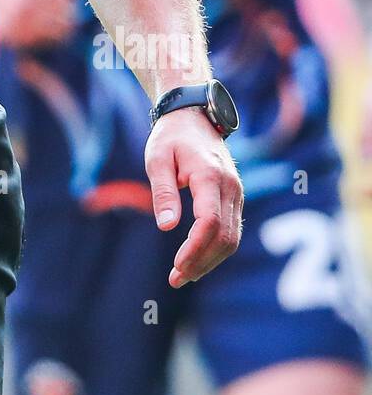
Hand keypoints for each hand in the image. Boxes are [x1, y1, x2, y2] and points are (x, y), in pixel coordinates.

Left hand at [144, 105, 242, 287]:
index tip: (176, 267)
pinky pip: (232, 230)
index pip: (210, 223)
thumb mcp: (157, 159)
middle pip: (225, 237)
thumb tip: (166, 227)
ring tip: (183, 275)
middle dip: (202, 262)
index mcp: (210, 176)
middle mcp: (230, 186)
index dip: (195, 249)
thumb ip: (163, 192)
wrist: (193, 116)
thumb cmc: (171, 137)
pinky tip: (197, 259)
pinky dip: (216, 249)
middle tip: (176, 278)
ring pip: (232, 238)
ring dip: (210, 261)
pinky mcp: (235, 197)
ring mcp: (236, 192)